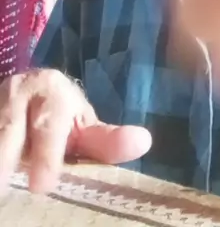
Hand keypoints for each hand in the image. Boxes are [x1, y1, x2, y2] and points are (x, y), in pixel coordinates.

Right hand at [0, 69, 151, 194]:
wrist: (23, 96)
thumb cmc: (58, 117)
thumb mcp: (82, 127)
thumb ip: (106, 140)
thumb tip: (143, 142)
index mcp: (51, 90)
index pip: (48, 123)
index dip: (45, 155)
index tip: (43, 186)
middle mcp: (18, 91)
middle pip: (8, 131)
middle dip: (6, 161)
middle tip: (6, 190)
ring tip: (0, 189)